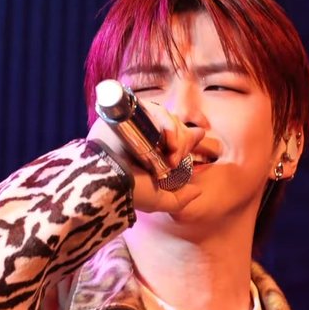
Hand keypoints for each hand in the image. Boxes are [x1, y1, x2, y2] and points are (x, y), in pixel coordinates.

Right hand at [88, 104, 205, 212]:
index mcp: (153, 153)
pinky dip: (165, 121)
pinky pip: (154, 109)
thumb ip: (180, 199)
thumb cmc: (131, 193)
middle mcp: (146, 136)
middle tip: (176, 159)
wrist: (109, 181)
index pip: (177, 136)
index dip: (190, 136)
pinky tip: (167, 140)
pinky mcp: (129, 112)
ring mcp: (137, 123)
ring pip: (166, 116)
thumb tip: (198, 191)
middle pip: (174, 125)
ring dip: (176, 134)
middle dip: (183, 142)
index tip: (199, 136)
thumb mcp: (158, 200)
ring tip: (171, 153)